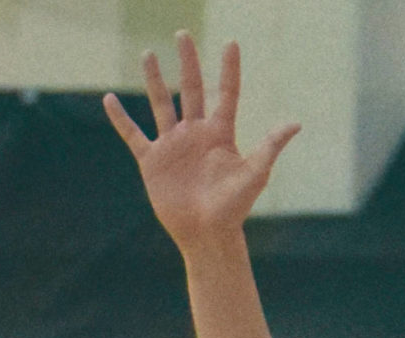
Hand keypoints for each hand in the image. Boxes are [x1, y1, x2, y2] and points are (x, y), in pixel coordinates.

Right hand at [103, 36, 298, 251]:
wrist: (207, 235)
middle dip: (188, 62)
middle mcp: (196, 134)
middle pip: (191, 89)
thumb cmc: (234, 208)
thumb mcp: (255, 174)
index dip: (229, 69)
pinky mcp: (152, 161)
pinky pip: (133, 135)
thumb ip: (270, 146)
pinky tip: (109, 99)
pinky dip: (120, 119)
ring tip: (149, 54)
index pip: (226, 93)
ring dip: (155, 80)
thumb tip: (295, 123)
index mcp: (220, 134)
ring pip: (162, 104)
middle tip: (183, 34)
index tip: (231, 43)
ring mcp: (173, 145)